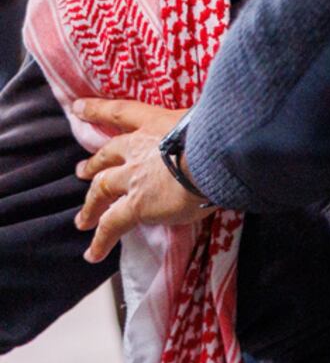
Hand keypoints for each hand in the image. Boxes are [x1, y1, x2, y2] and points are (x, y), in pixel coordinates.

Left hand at [73, 98, 206, 262]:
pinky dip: (101, 240)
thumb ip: (196, 122)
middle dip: (93, 164)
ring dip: (90, 204)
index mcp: (155, 121)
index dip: (97, 109)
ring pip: (102, 188)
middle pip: (107, 154)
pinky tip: (93, 253)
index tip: (77, 108)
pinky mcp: (136, 205)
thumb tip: (209, 123)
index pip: (120, 112)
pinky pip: (112, 224)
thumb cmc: (218, 130)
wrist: (215, 153)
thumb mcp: (203, 115)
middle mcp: (138, 147)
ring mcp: (134, 176)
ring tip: (82, 219)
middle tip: (81, 171)